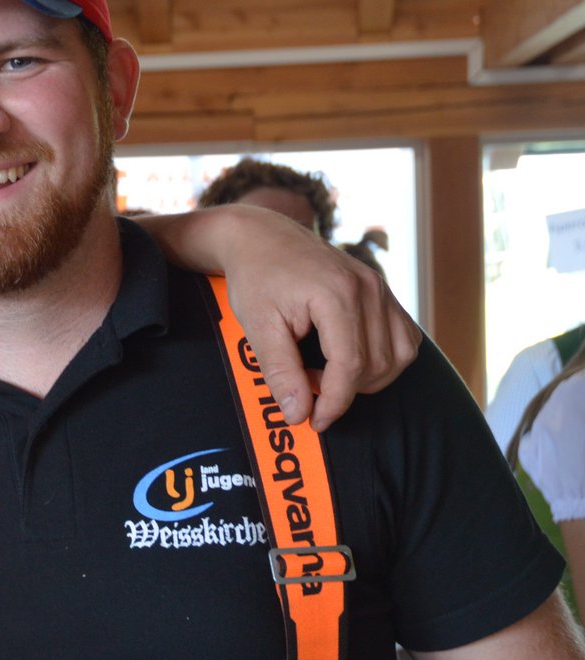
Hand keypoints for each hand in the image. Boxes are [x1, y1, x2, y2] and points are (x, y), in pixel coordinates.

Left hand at [212, 206, 419, 430]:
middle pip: (377, 365)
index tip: (315, 421)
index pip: (351, 365)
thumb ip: (280, 371)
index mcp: (337, 294)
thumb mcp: (257, 326)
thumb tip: (299, 414)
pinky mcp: (384, 291)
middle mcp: (369, 288)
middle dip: (344, 390)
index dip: (335, 402)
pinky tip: (346, 359)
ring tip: (323, 371)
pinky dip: (384, 359)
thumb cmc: (256, 279)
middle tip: (305, 384)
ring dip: (367, 378)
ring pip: (399, 356)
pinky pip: (404, 338)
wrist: (262, 238)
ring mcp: (381, 288)